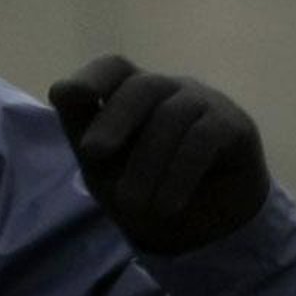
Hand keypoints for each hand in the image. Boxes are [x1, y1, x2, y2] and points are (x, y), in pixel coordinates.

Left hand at [48, 55, 269, 253]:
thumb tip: (61, 89)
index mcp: (132, 93)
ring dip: (147, 164)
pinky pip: (204, 139)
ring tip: (133, 204)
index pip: (114, 68)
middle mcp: (169, 89)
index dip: (92, 76)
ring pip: (171, 117)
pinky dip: (179, 174)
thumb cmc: (143, 187)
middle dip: (114, 119)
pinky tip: (166, 205)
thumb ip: (83, 128)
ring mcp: (204, 103)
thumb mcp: (102, 165)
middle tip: (93, 154)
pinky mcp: (234, 125)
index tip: (67, 96)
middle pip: (142, 86)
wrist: (197, 228)